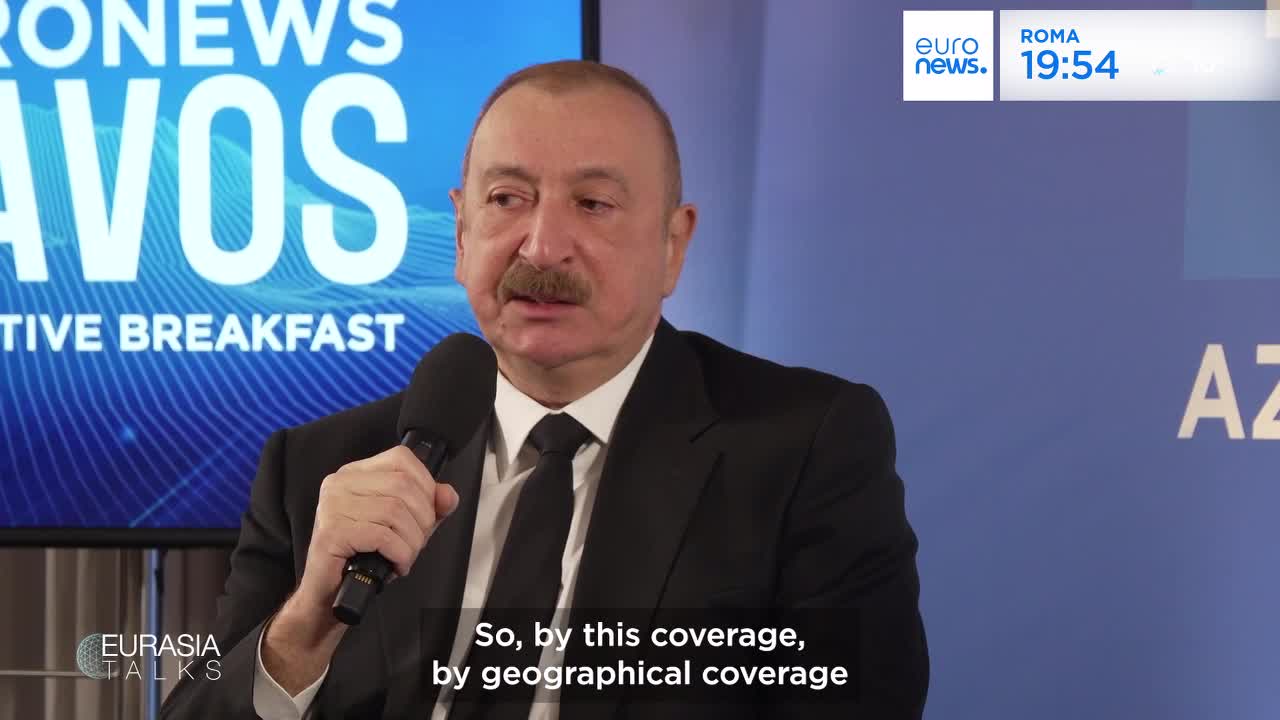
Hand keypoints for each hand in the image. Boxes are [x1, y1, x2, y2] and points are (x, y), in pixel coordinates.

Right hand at [297, 445, 459, 618]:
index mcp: (356, 474)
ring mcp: (333, 506)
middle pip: (403, 486)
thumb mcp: (405, 525)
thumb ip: (430, 507)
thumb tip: (448, 495)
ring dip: (412, 541)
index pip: (401, 458)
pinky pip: (382, 536)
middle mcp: (340, 483)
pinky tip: (396, 565)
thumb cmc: (363, 557)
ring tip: (405, 556)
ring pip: (395, 511)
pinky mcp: (332, 532)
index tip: (427, 513)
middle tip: (416, 542)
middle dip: (422, 519)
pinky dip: (399, 554)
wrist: (329, 594)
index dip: (425, 486)